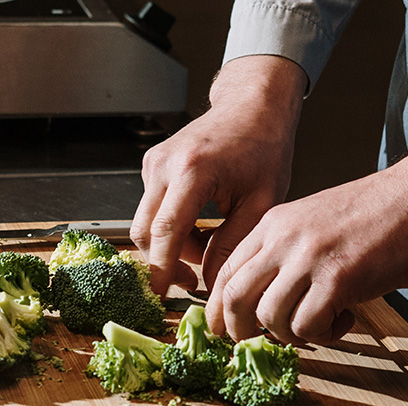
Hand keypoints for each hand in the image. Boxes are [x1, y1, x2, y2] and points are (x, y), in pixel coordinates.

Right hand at [130, 55, 306, 295]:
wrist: (252, 108)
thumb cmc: (263, 149)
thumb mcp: (261, 203)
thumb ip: (233, 244)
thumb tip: (211, 283)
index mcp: (192, 171)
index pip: (165, 232)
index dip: (161, 269)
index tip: (163, 295)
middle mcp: (164, 165)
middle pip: (144, 231)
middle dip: (164, 263)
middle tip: (193, 282)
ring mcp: (153, 164)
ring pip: (146, 223)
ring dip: (171, 245)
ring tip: (207, 247)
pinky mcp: (152, 166)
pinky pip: (152, 209)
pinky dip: (172, 227)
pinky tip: (200, 226)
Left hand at [206, 126, 407, 344]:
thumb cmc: (373, 215)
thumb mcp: (311, 222)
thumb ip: (284, 254)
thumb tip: (262, 304)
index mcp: (271, 224)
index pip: (225, 273)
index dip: (219, 309)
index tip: (227, 329)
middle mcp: (282, 240)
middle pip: (233, 298)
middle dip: (239, 331)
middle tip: (261, 342)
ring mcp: (308, 258)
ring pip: (269, 318)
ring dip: (291, 335)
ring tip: (320, 325)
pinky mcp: (338, 279)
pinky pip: (308, 327)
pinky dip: (323, 336)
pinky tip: (345, 319)